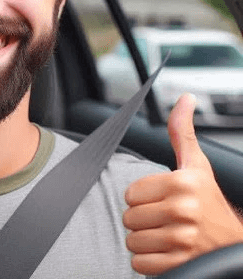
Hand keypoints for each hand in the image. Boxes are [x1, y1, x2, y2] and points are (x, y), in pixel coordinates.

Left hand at [123, 93, 242, 275]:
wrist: (232, 244)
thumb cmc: (209, 202)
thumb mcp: (197, 165)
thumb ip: (182, 132)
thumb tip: (184, 98)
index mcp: (182, 182)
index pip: (130, 193)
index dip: (143, 198)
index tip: (162, 200)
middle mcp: (183, 210)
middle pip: (129, 217)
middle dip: (143, 220)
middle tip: (165, 219)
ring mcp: (183, 240)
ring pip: (132, 241)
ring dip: (145, 242)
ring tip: (166, 236)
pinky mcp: (180, 266)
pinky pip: (140, 264)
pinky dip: (149, 263)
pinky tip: (168, 253)